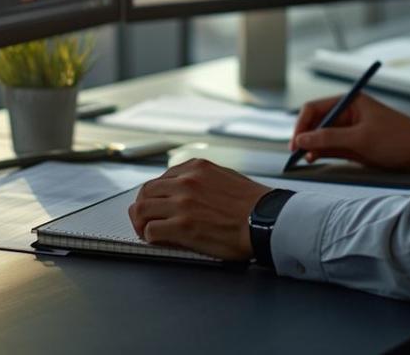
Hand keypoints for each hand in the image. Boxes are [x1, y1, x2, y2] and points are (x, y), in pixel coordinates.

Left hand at [128, 158, 270, 260]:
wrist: (268, 220)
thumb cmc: (254, 204)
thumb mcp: (225, 177)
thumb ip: (203, 179)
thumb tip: (187, 189)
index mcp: (196, 168)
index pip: (161, 179)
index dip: (155, 195)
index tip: (157, 206)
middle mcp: (186, 182)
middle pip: (146, 192)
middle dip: (142, 208)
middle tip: (145, 221)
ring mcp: (182, 204)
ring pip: (141, 210)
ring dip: (141, 223)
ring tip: (146, 232)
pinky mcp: (182, 226)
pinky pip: (151, 230)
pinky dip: (150, 237)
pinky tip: (158, 240)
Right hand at [291, 93, 409, 170]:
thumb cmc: (397, 139)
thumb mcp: (360, 139)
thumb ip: (329, 138)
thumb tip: (302, 139)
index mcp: (349, 102)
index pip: (314, 108)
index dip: (301, 125)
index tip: (296, 143)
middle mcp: (347, 113)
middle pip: (316, 122)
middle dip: (304, 137)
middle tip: (295, 155)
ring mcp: (350, 129)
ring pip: (322, 136)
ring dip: (311, 146)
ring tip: (303, 160)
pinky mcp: (354, 144)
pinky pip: (331, 146)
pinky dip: (321, 152)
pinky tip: (314, 159)